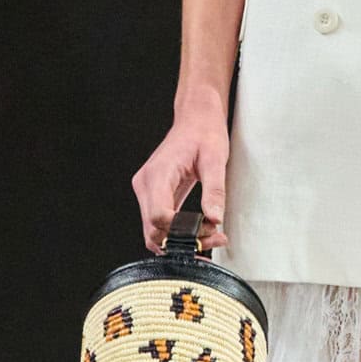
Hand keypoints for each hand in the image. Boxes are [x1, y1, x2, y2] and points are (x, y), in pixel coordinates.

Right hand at [131, 103, 230, 254]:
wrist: (196, 119)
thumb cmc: (204, 134)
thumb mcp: (215, 159)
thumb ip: (214, 190)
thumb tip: (215, 219)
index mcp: (157, 174)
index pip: (158, 217)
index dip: (182, 231)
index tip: (210, 230)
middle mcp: (145, 185)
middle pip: (154, 229)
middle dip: (184, 241)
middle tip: (215, 238)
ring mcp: (146, 192)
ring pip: (154, 232)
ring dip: (180, 242)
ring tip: (211, 237)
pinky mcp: (153, 197)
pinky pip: (159, 224)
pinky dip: (177, 234)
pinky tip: (199, 233)